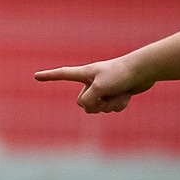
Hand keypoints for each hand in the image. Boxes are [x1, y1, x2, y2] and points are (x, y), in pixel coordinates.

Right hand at [34, 56, 151, 113]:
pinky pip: (112, 108)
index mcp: (84, 74)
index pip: (62, 74)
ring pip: (99, 108)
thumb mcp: (100, 88)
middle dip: (94, 105)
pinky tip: (127, 95)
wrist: (144, 71)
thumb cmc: (120, 74)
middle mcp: (91, 82)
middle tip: (105, 96)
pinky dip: (119, 105)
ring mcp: (104, 89)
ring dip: (110, 105)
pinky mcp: (115, 94)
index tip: (36, 76)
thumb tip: (88, 109)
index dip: (49, 76)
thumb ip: (89, 100)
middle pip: (82, 103)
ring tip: (119, 92)